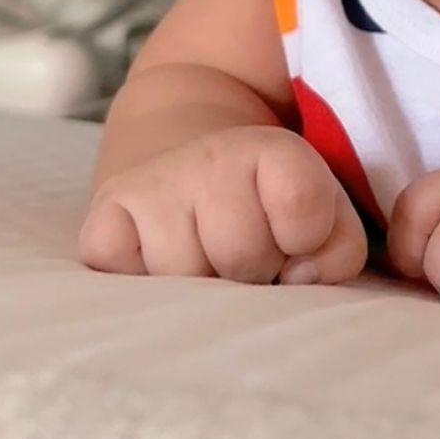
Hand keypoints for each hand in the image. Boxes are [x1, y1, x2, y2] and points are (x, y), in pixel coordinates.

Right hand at [79, 125, 367, 284]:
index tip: (294, 235)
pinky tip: (160, 262)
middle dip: (254, 270)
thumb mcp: (326, 217)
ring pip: (185, 280)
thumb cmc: (270, 206)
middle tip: (246, 254)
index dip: (305, 239)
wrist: (190, 161)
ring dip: (201, 287)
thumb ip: (339, 251)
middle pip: (242, 255)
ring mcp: (149, 189)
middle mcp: (207, 159)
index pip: (302, 209)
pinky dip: (143, 288)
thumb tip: (299, 278)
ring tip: (207, 259)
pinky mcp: (100, 223)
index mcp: (272, 150)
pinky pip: (123, 281)